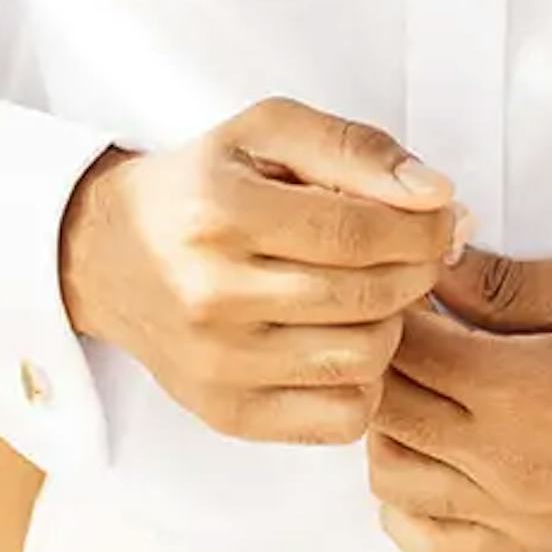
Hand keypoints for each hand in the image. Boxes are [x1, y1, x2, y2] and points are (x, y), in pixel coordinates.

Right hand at [56, 97, 469, 446]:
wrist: (109, 256)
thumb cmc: (202, 186)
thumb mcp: (266, 133)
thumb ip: (355, 149)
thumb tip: (436, 193)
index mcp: (219, 213)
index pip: (358, 230)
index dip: (422, 226)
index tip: (443, 217)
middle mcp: (211, 295)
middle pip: (368, 297)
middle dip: (418, 270)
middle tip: (419, 250)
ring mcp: (218, 365)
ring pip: (364, 359)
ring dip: (391, 323)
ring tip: (372, 291)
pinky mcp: (227, 414)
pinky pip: (342, 418)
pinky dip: (363, 381)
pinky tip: (343, 340)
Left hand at [364, 247, 551, 551]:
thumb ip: (506, 280)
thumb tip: (437, 260)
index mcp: (512, 388)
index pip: (402, 345)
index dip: (390, 309)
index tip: (402, 289)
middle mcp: (499, 459)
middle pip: (382, 409)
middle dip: (378, 362)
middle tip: (399, 333)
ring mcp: (508, 514)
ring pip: (392, 480)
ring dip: (385, 432)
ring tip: (414, 395)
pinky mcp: (525, 551)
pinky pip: (429, 547)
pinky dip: (405, 512)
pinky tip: (427, 470)